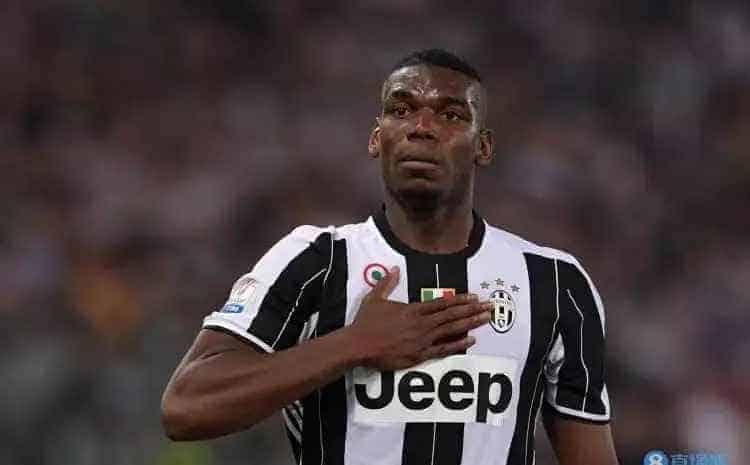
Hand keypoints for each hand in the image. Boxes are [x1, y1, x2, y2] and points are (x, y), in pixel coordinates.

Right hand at [348, 266, 491, 370]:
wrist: (358, 345)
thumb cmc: (366, 322)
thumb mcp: (374, 298)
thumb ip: (387, 283)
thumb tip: (393, 269)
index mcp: (413, 309)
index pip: (441, 303)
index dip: (459, 299)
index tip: (474, 296)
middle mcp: (421, 323)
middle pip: (452, 315)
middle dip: (472, 310)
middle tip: (490, 306)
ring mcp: (422, 339)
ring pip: (451, 330)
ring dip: (470, 323)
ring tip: (486, 319)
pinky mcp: (419, 354)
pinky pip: (443, 349)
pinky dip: (458, 344)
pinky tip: (471, 340)